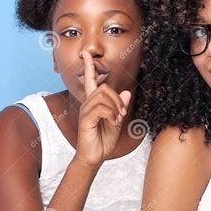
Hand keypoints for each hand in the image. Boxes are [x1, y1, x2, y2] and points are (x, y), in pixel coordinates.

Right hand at [74, 51, 130, 170]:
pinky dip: (111, 114)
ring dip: (115, 107)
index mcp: (94, 103)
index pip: (90, 80)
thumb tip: (126, 93)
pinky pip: (101, 108)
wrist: (95, 156)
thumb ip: (120, 107)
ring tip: (118, 119)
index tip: (86, 54)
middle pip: (103, 88)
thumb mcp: (117, 121)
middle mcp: (87, 104)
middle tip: (123, 114)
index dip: (89, 66)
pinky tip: (113, 123)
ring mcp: (85, 111)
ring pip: (103, 96)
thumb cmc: (104, 139)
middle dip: (117, 99)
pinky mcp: (85, 119)